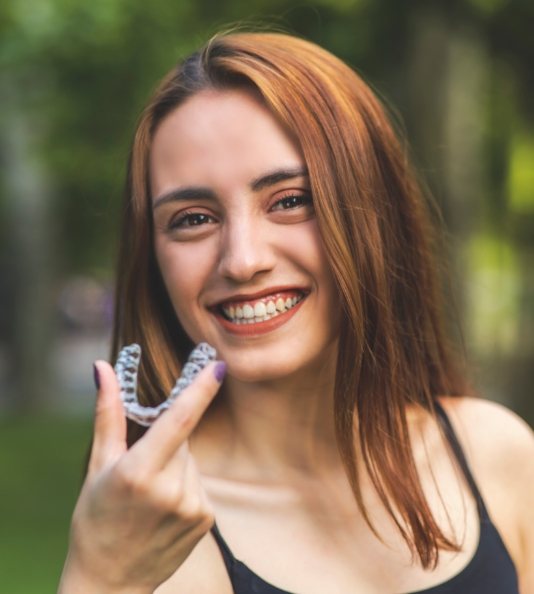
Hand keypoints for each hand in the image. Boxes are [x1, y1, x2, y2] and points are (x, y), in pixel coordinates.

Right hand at [58, 358, 224, 593]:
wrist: (109, 582)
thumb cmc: (95, 518)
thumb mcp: (97, 465)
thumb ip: (108, 413)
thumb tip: (103, 368)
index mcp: (139, 472)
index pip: (179, 420)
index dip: (201, 389)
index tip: (218, 365)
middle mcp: (170, 490)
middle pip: (183, 440)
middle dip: (167, 442)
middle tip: (142, 468)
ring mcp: (192, 506)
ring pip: (192, 461)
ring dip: (176, 465)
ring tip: (151, 495)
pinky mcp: (206, 519)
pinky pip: (199, 483)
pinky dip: (185, 485)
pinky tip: (165, 508)